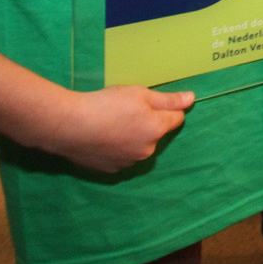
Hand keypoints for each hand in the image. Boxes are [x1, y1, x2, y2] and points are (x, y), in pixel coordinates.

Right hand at [41, 85, 193, 172]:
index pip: (176, 119)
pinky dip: (116, 147)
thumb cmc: (107, 105)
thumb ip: (169, 99)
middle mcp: (147, 150)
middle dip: (148, 122)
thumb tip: (192, 99)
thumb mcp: (141, 94)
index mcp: (157, 130)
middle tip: (125, 110)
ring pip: (138, 145)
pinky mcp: (111, 169)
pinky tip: (102, 136)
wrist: (70, 126)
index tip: (150, 102)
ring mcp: (128, 162)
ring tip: (111, 123)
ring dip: (132, 136)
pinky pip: (121, 156)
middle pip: (156, 133)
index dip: (167, 108)